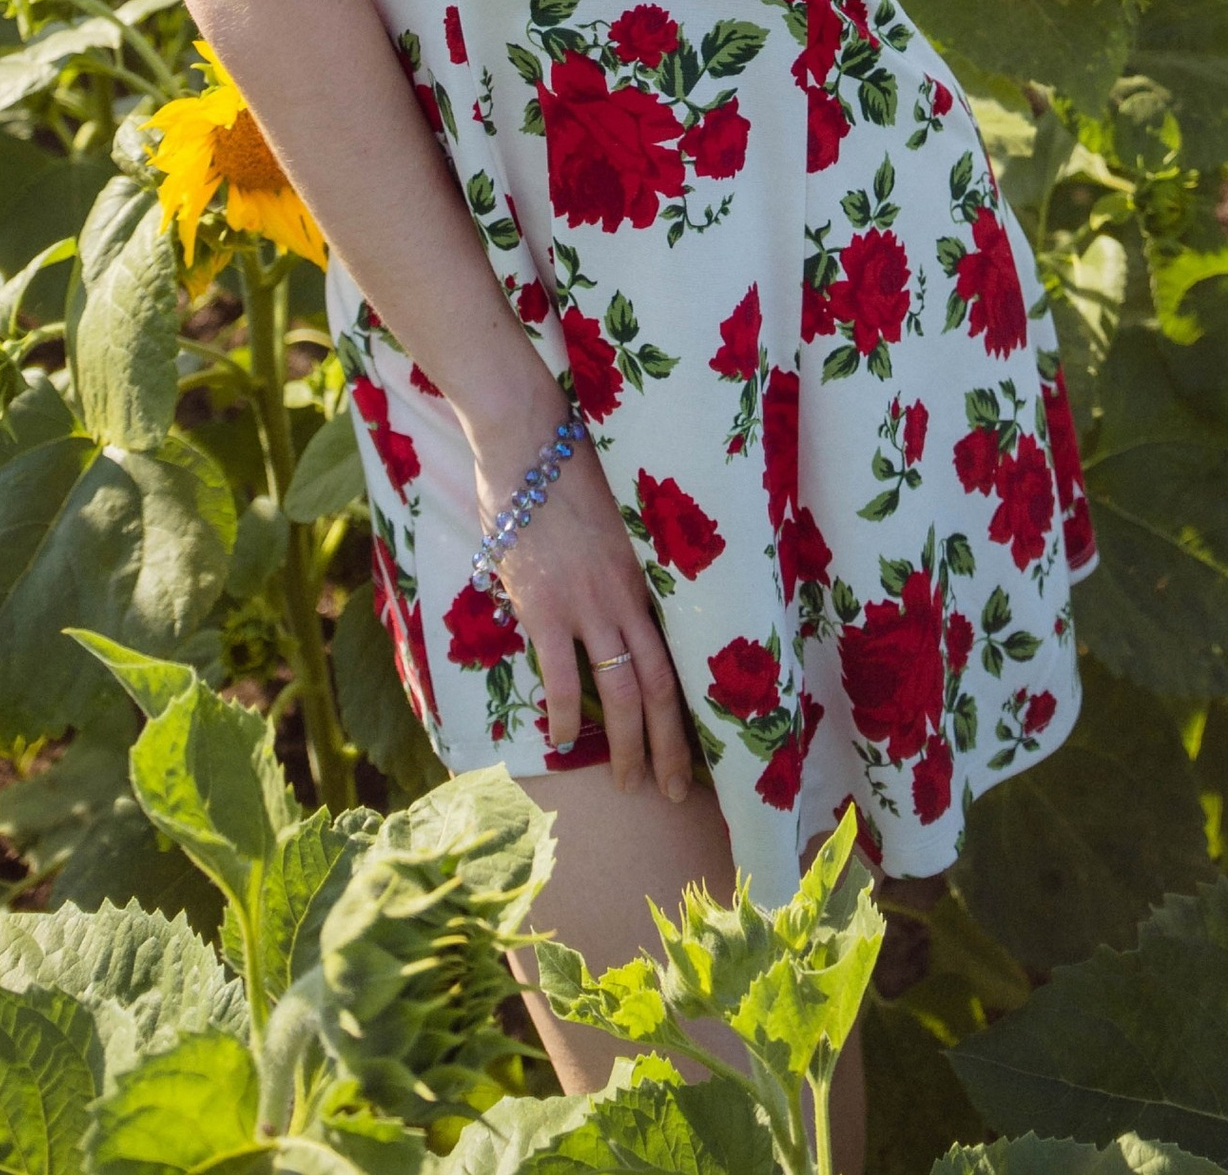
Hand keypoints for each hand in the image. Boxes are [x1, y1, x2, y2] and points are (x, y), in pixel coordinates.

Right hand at [474, 424, 690, 800]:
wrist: (529, 438)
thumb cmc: (564, 465)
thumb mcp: (609, 517)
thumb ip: (612, 560)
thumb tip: (605, 586)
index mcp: (646, 575)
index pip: (679, 654)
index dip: (689, 705)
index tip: (698, 742)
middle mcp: (627, 596)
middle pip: (663, 687)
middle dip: (671, 745)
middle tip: (674, 789)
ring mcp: (588, 604)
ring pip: (623, 691)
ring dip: (629, 745)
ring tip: (631, 784)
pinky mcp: (547, 606)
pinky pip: (564, 675)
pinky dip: (567, 714)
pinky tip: (565, 740)